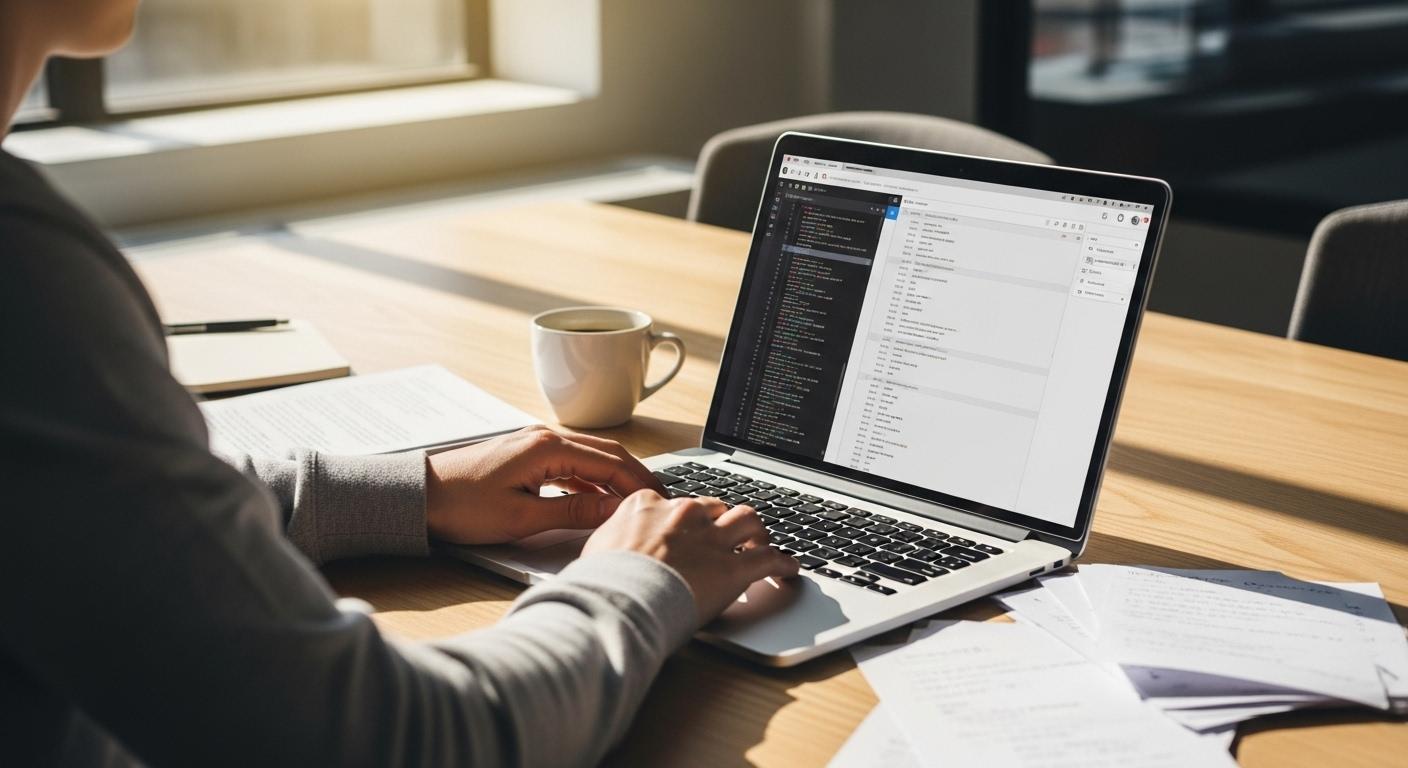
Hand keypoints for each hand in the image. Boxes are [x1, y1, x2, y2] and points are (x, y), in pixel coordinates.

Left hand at [425, 425, 663, 544]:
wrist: (417, 496)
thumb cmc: (461, 506)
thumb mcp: (522, 518)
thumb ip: (574, 512)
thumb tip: (614, 511)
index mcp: (548, 448)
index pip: (611, 463)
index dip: (639, 484)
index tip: (661, 502)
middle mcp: (545, 437)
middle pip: (607, 453)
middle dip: (635, 476)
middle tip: (659, 500)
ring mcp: (535, 443)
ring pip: (591, 457)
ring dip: (615, 477)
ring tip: (635, 502)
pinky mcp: (526, 454)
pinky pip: (571, 463)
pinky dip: (591, 479)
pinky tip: (598, 499)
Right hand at [582, 491, 799, 623]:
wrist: (618, 601)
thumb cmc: (602, 583)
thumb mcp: (597, 549)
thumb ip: (613, 540)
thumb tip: (609, 549)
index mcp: (649, 505)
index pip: (675, 503)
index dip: (685, 518)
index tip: (687, 528)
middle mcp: (684, 514)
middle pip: (715, 506)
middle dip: (722, 520)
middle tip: (726, 535)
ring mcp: (711, 538)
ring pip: (748, 519)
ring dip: (757, 531)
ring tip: (761, 543)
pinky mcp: (733, 567)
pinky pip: (769, 560)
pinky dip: (783, 564)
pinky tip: (790, 570)